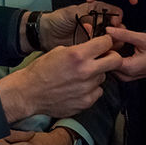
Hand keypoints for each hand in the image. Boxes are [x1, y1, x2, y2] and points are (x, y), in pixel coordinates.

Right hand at [0, 35, 121, 121]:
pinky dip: (91, 89)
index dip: (106, 42)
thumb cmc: (40, 70)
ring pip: (104, 77)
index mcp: (78, 55)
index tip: (104, 44)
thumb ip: (79, 47)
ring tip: (81, 76)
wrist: (28, 93)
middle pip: (116, 61)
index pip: (106, 43)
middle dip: (112, 57)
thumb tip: (93, 42)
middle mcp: (86, 71)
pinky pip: (97, 92)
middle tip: (104, 58)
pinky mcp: (86, 102)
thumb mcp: (59, 51)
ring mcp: (87, 88)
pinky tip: (78, 88)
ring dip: (96, 75)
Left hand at [38, 1, 122, 48]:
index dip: (116, 18)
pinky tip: (104, 54)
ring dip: (113, 43)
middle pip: (115, 28)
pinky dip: (105, 52)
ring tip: (110, 46)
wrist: (44, 34)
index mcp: (94, 12)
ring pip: (111, 40)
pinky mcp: (90, 48)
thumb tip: (100, 19)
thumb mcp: (70, 13)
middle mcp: (97, 24)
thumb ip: (85, 13)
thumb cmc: (56, 20)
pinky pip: (102, 51)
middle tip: (114, 38)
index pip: (113, 12)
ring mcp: (94, 37)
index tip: (115, 24)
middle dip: (118, 32)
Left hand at [106, 26, 145, 81]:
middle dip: (108, 45)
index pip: (105, 57)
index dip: (104, 44)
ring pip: (110, 61)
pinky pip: (116, 63)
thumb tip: (108, 29)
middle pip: (106, 59)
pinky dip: (117, 52)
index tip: (107, 33)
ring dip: (113, 48)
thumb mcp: (144, 39)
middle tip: (116, 33)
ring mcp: (125, 76)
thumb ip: (125, 35)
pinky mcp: (127, 74)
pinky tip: (123, 44)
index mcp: (127, 68)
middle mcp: (124, 75)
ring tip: (122, 38)